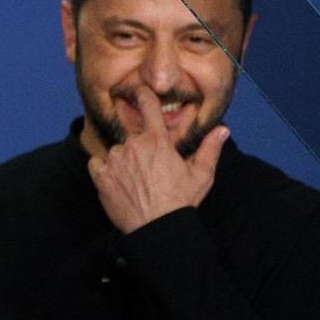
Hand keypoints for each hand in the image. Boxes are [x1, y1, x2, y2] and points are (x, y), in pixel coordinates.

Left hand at [87, 87, 229, 233]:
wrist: (158, 228)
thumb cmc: (181, 201)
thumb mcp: (201, 174)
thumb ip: (210, 148)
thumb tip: (223, 129)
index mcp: (157, 141)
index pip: (148, 107)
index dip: (143, 96)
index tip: (139, 91)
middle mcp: (133, 145)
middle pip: (132, 136)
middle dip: (139, 148)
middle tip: (149, 169)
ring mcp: (114, 160)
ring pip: (116, 151)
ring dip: (122, 160)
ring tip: (136, 180)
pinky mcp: (100, 176)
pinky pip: (96, 163)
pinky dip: (103, 169)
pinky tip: (117, 182)